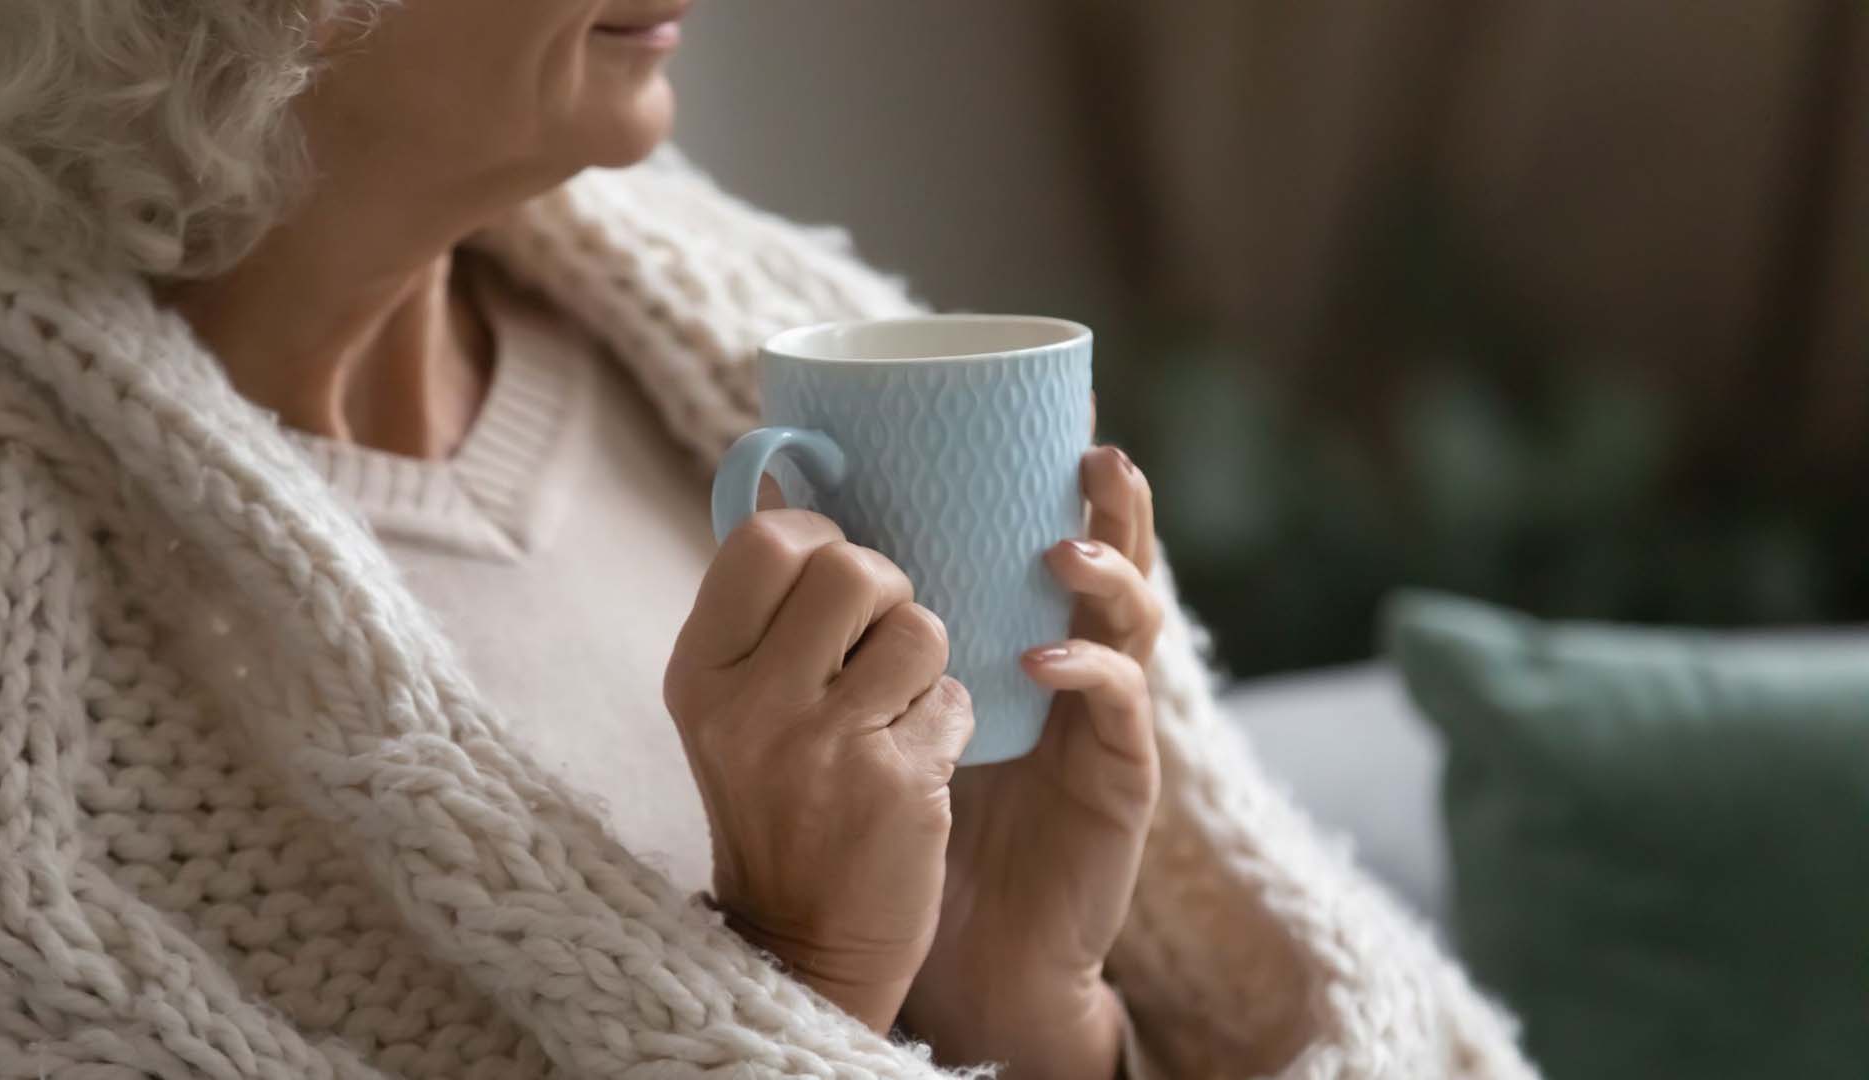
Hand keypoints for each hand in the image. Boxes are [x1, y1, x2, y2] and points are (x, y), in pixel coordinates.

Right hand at [663, 504, 973, 1032]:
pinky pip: (954, 696)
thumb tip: (786, 476)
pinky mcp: (898, 785)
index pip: (767, 540)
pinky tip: (914, 761)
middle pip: (855, 569)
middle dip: (886, 591)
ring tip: (894, 706)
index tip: (832, 582)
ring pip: (920, 626)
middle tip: (875, 642)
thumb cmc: (776, 800)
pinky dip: (948, 721)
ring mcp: (824, 747)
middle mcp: (750, 705)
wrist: (802, 942)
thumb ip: (759, 607)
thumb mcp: (731, 704)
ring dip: (925, 658)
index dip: (819, 540)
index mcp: (699, 671)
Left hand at [902, 444, 1161, 1079]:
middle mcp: (1080, 664)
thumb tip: (774, 500)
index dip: (1063, 474)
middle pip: (1120, 561)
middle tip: (1091, 449)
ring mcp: (1108, 722)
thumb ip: (855, 613)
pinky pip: (1119, 715)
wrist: (963, 948)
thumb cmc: (913, 817)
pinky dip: (1085, 678)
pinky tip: (1037, 661)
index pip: (1056, 535)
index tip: (1056, 406)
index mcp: (1029, 633)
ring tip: (1059, 551)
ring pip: (1135, 627)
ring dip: (1106, 577)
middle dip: (1114, 502)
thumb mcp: (880, 702)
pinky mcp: (1120, 781)